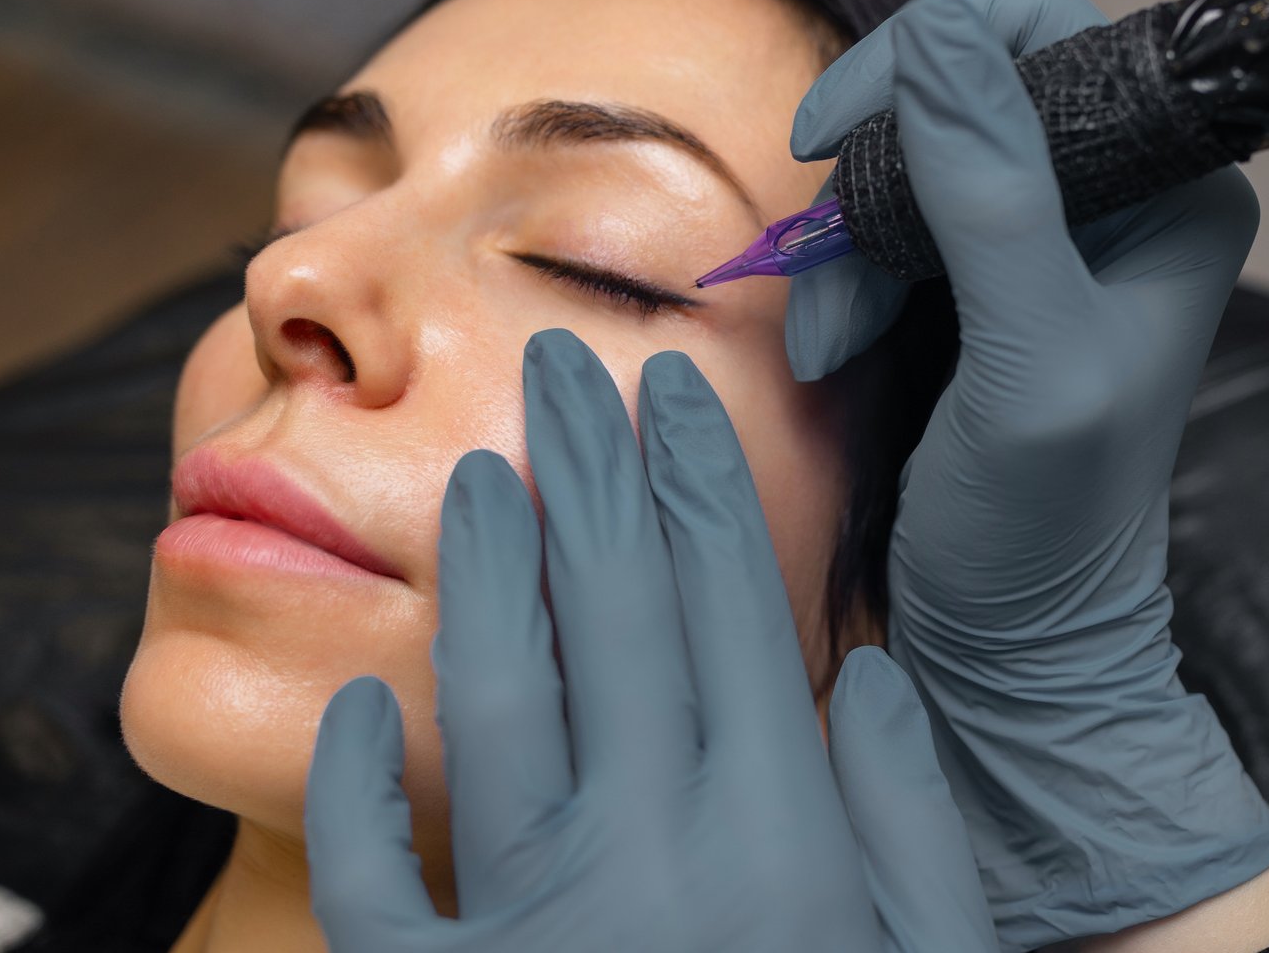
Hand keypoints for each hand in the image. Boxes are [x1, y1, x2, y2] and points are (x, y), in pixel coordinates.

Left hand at [302, 329, 997, 951]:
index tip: (672, 394)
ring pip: (500, 702)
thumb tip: (880, 684)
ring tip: (490, 473)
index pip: (732, 608)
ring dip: (492, 577)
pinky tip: (356, 701)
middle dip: (590, 476)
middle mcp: (656, 856)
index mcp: (785, 838)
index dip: (700, 485)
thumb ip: (912, 830)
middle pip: (616, 617)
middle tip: (562, 370)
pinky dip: (360, 789)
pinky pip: (382, 882)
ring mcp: (537, 928)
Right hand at [787, 0, 1268, 949]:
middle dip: (873, 177)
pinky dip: (837, 276)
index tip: (834, 132)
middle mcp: (1111, 197)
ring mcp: (1036, 240)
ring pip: (904, 161)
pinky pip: (881, 225)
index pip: (1046, 37)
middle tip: (830, 268)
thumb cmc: (1042, 529)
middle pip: (958, 93)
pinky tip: (827, 344)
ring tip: (828, 340)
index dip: (930, 59)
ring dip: (844, 243)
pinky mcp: (970, 285)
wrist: (1005, 643)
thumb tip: (937, 39)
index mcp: (1170, 190)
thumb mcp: (1030, 361)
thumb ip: (995, 200)